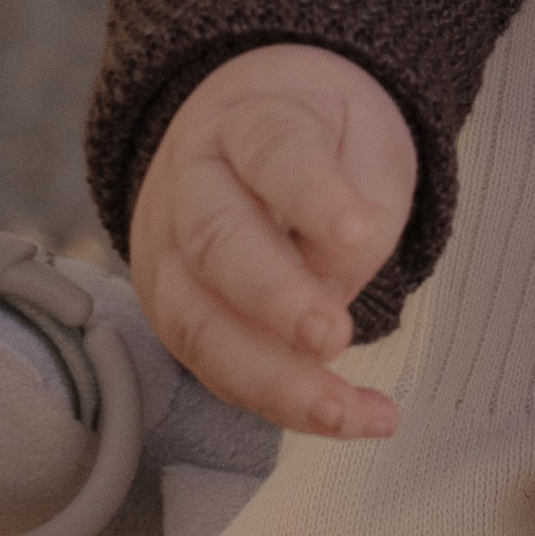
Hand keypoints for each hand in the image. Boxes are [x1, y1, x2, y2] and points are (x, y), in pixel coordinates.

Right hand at [131, 44, 412, 438]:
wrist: (248, 120)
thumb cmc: (323, 137)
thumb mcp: (366, 141)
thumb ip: (359, 207)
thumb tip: (332, 290)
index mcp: (248, 121)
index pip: (274, 151)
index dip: (313, 195)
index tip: (357, 233)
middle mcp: (192, 182)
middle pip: (216, 241)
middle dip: (274, 299)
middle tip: (333, 336)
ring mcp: (168, 248)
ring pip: (197, 320)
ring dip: (270, 377)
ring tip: (343, 411)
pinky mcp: (171, 306)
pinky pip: (210, 362)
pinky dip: (271, 398)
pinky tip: (334, 415)